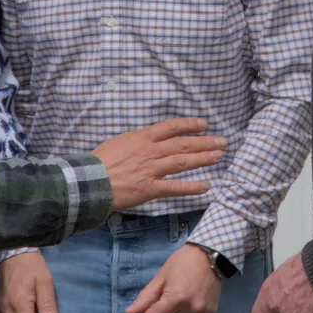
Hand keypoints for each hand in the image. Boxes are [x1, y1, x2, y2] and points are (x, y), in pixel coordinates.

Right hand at [93, 118, 226, 210]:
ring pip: (183, 162)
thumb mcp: (118, 142)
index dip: (189, 124)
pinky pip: (175, 187)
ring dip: (203, 159)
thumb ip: (136, 141)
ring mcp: (152, 170)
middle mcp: (150, 151)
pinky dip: (192, 187)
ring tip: (219, 157)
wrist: (89, 181)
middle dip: (205, 142)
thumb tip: (148, 139)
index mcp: (142, 138)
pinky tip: (206, 186)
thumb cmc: (99, 161)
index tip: (203, 124)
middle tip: (222, 141)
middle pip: (183, 144)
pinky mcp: (150, 188)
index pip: (171, 127)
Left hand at [125, 244, 222, 312]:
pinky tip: (193, 295)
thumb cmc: (182, 262)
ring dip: (177, 310)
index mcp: (176, 298)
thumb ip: (145, 297)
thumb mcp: (161, 277)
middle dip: (164, 309)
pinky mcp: (211, 311)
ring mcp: (202, 311)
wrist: (209, 255)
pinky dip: (190, 309)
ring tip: (183, 292)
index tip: (154, 298)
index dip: (150, 310)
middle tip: (170, 291)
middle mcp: (190, 308)